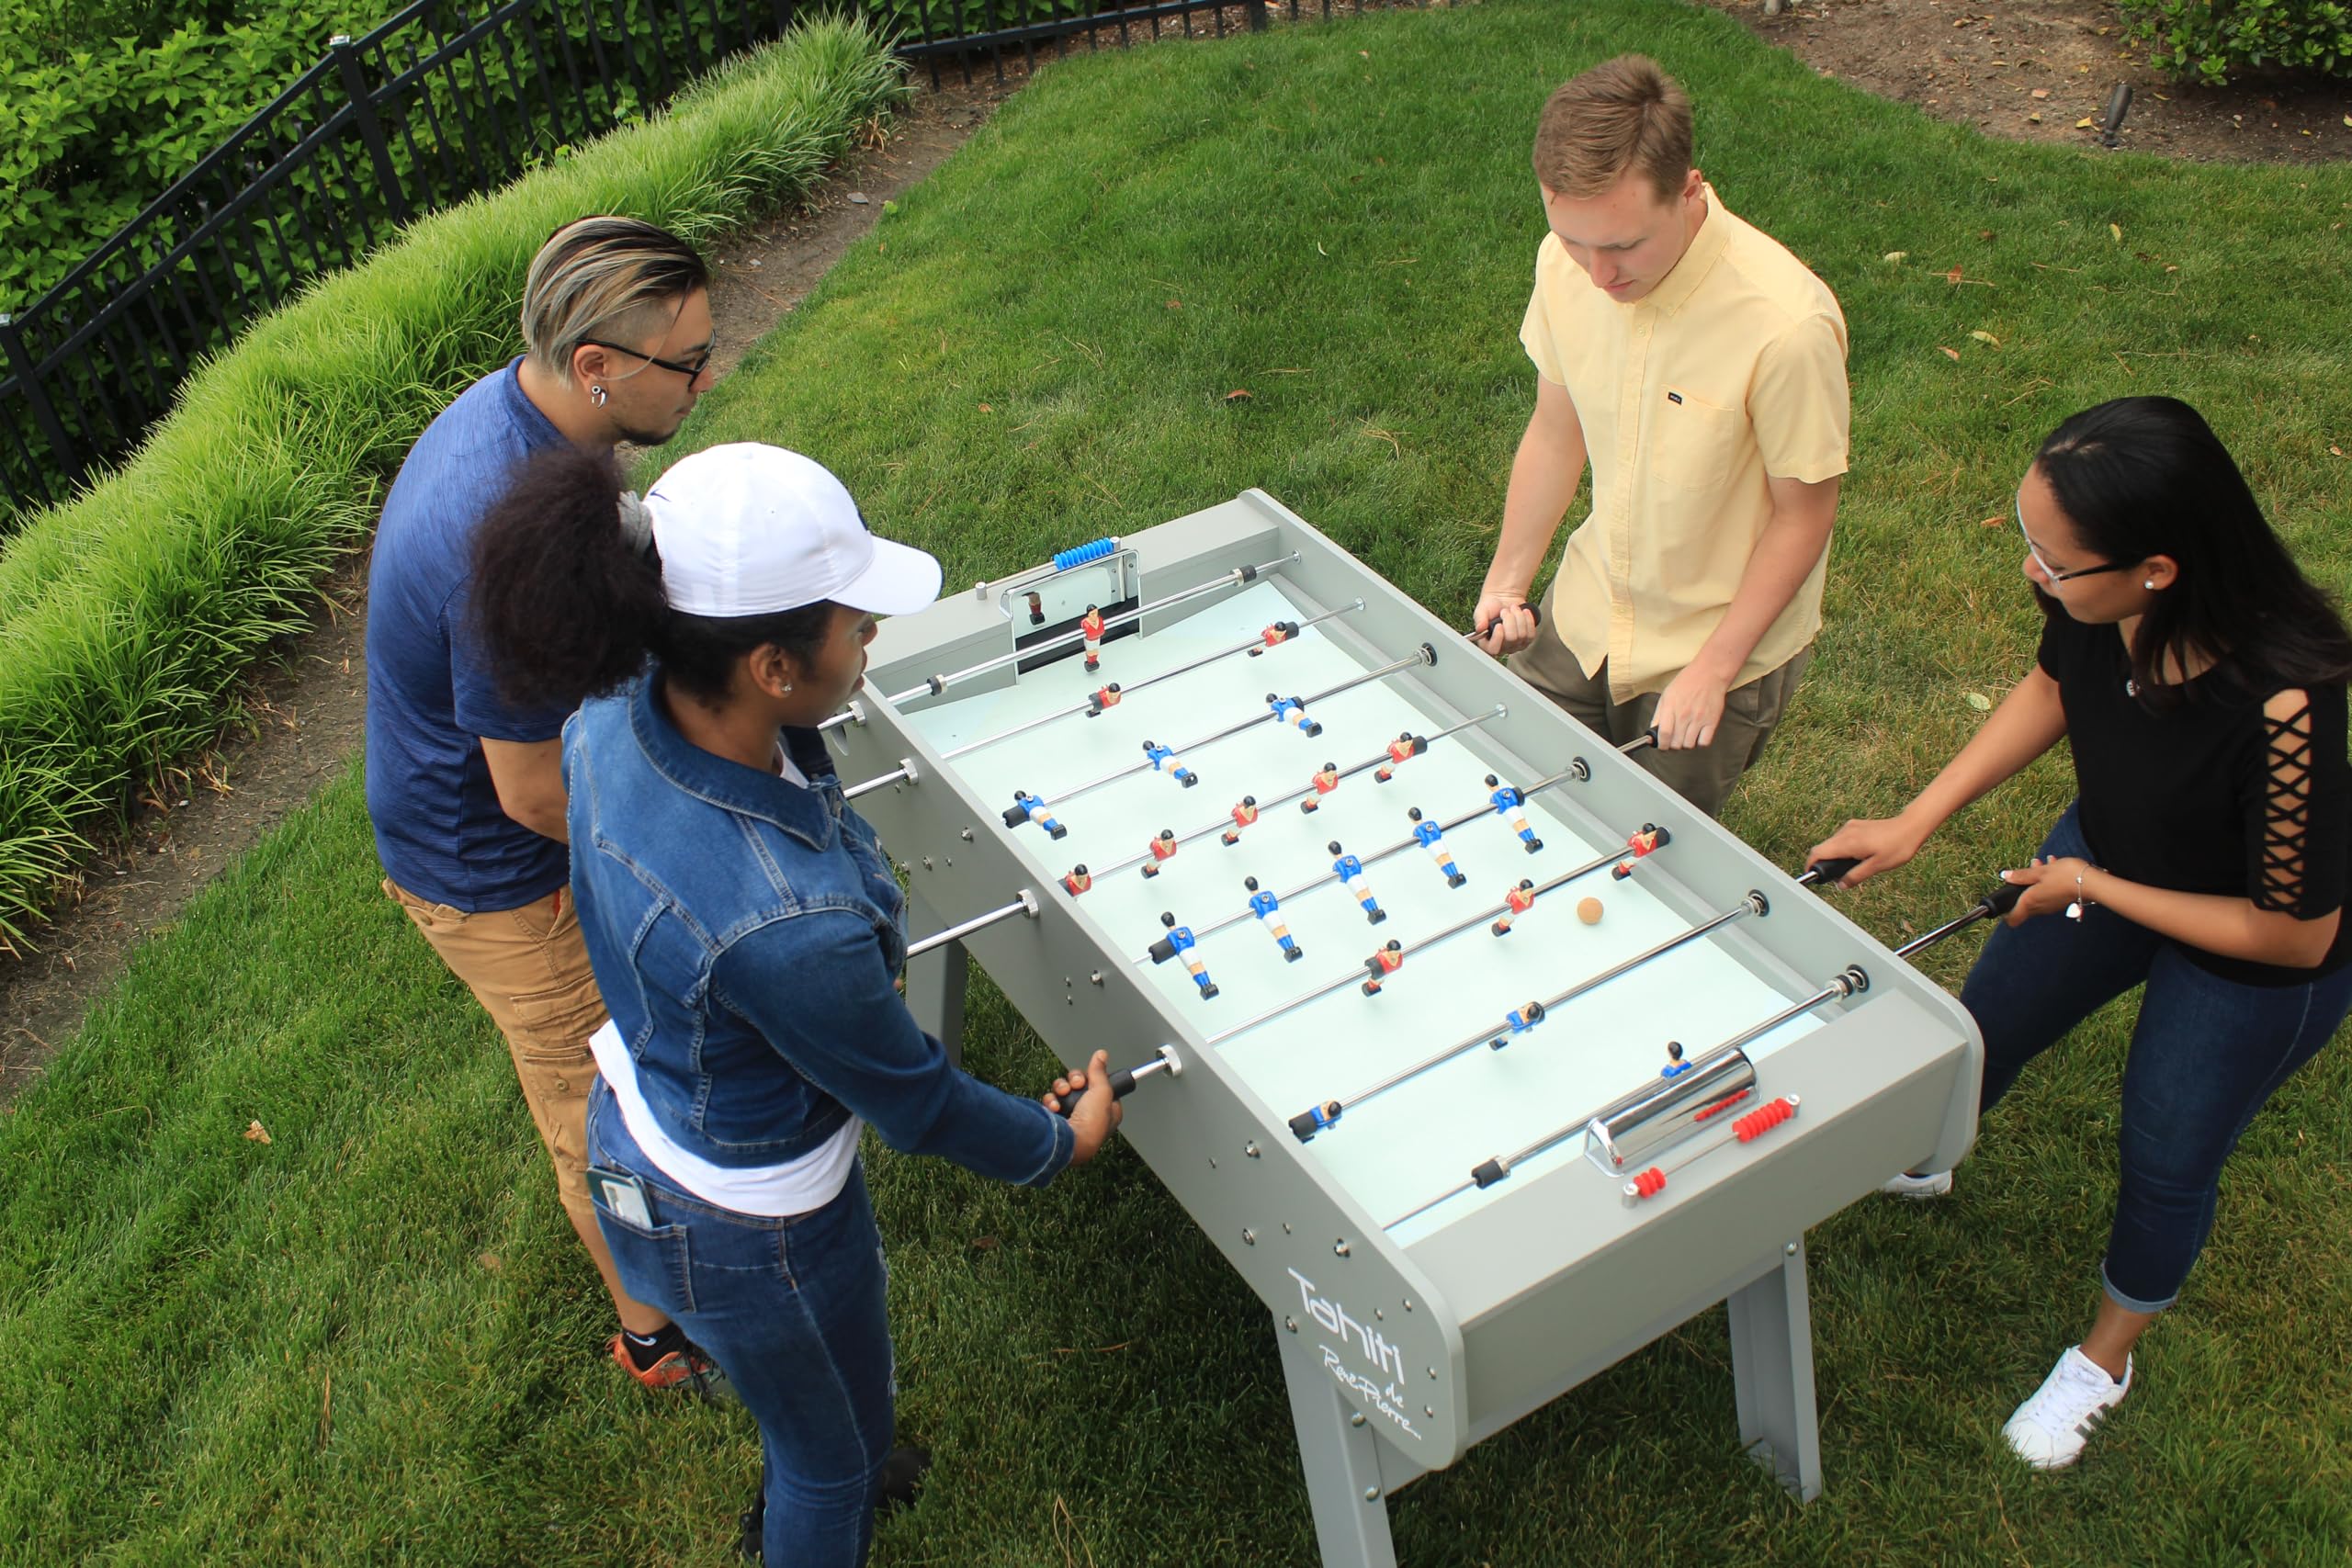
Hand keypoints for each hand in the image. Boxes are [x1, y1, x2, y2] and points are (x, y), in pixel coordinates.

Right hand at [1044, 1049, 1123, 1161]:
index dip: (1093, 1078)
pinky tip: (1054, 1107)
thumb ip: (1100, 1071)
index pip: (1100, 1086)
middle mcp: (1090, 1115)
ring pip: (1064, 1091)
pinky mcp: (1056, 1119)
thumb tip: (1101, 1055)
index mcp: (1106, 1111)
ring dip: (1061, 1089)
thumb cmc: (1090, 1124)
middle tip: (1076, 1084)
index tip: (1090, 1075)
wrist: (1067, 1142)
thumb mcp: (1102, 1091)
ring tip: (1062, 1094)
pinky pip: (1052, 1102)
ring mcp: (1072, 1117)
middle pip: (1080, 1086)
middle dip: (1075, 1081)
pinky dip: (1051, 1102)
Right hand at [1471, 589, 1538, 656]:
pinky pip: (1531, 633)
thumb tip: (1480, 628)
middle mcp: (1502, 647)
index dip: (1498, 638)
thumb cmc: (1491, 606)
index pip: (1493, 650)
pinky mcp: (1527, 639)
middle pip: (1511, 639)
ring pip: (1522, 635)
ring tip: (1513, 609)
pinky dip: (1528, 620)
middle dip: (1509, 620)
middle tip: (1505, 611)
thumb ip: (1479, 620)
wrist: (1504, 599)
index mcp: (1487, 643)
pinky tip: (1523, 612)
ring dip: (1518, 617)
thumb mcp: (1481, 610)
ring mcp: (1515, 645)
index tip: (1499, 624)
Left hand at [1650, 665, 1729, 750]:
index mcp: (1671, 707)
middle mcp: (1684, 714)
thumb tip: (1653, 730)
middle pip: (1676, 743)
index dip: (1662, 744)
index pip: (1664, 734)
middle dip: (1673, 745)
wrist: (1710, 673)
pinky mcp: (1712, 721)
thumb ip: (1659, 714)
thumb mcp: (1667, 694)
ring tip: (1686, 736)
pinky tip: (1698, 735)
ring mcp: (1699, 718)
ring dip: (1686, 744)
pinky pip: (1704, 742)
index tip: (1662, 746)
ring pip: (1689, 745)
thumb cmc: (1687, 682)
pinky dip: (1700, 742)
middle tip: (1674, 740)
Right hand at [1806, 814, 1929, 887]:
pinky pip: (1841, 839)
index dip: (1811, 865)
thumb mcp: (1876, 867)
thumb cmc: (1897, 846)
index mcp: (1848, 843)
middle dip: (1823, 863)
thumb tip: (1841, 885)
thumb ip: (1855, 876)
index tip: (1812, 876)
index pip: (1818, 852)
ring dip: (1833, 856)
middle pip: (1822, 848)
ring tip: (1849, 868)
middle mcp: (1846, 832)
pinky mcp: (1856, 826)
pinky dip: (1842, 849)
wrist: (1911, 827)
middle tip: (1835, 876)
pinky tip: (1856, 857)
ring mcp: (1850, 827)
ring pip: (1831, 843)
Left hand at [1998, 856, 2093, 924]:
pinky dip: (2047, 882)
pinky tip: (2054, 866)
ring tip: (2043, 864)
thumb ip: (2022, 875)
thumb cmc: (2065, 877)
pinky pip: (2048, 893)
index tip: (2003, 901)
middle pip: (2024, 903)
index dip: (2005, 913)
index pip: (2012, 919)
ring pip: (2037, 895)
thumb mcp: (2040, 871)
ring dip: (2036, 880)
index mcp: (2030, 902)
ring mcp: (2051, 906)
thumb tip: (2006, 876)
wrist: (2092, 882)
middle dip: (2023, 886)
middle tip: (2028, 870)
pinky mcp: (2061, 902)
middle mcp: (2040, 908)